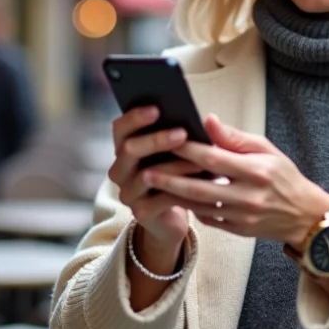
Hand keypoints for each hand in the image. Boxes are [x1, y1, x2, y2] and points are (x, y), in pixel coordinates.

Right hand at [109, 107, 196, 261]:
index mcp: (125, 149)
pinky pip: (161, 198)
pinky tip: (201, 184)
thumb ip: (182, 135)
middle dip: (156, 139)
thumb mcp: (177, 153)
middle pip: (129, 149)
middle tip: (182, 133)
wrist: (171, 219)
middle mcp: (120, 170)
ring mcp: (128, 193)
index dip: (135, 117)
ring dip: (175, 165)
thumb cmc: (176, 177)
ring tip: (200, 160)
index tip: (157, 109)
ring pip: (147, 175)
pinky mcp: (141, 212)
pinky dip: (182, 190)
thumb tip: (208, 120)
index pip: (120, 128)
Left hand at [144, 114, 328, 245]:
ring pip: (201, 207)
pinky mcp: (239, 231)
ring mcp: (243, 217)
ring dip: (176, 197)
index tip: (168, 139)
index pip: (216, 159)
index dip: (190, 150)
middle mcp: (249, 196)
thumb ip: (235, 138)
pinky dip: (192, 209)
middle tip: (147, 171)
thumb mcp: (267, 150)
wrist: (305, 216)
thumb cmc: (283, 176)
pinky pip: (209, 220)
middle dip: (172, 180)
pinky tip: (175, 199)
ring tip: (153, 186)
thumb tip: (208, 121)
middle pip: (202, 188)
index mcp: (257, 171)